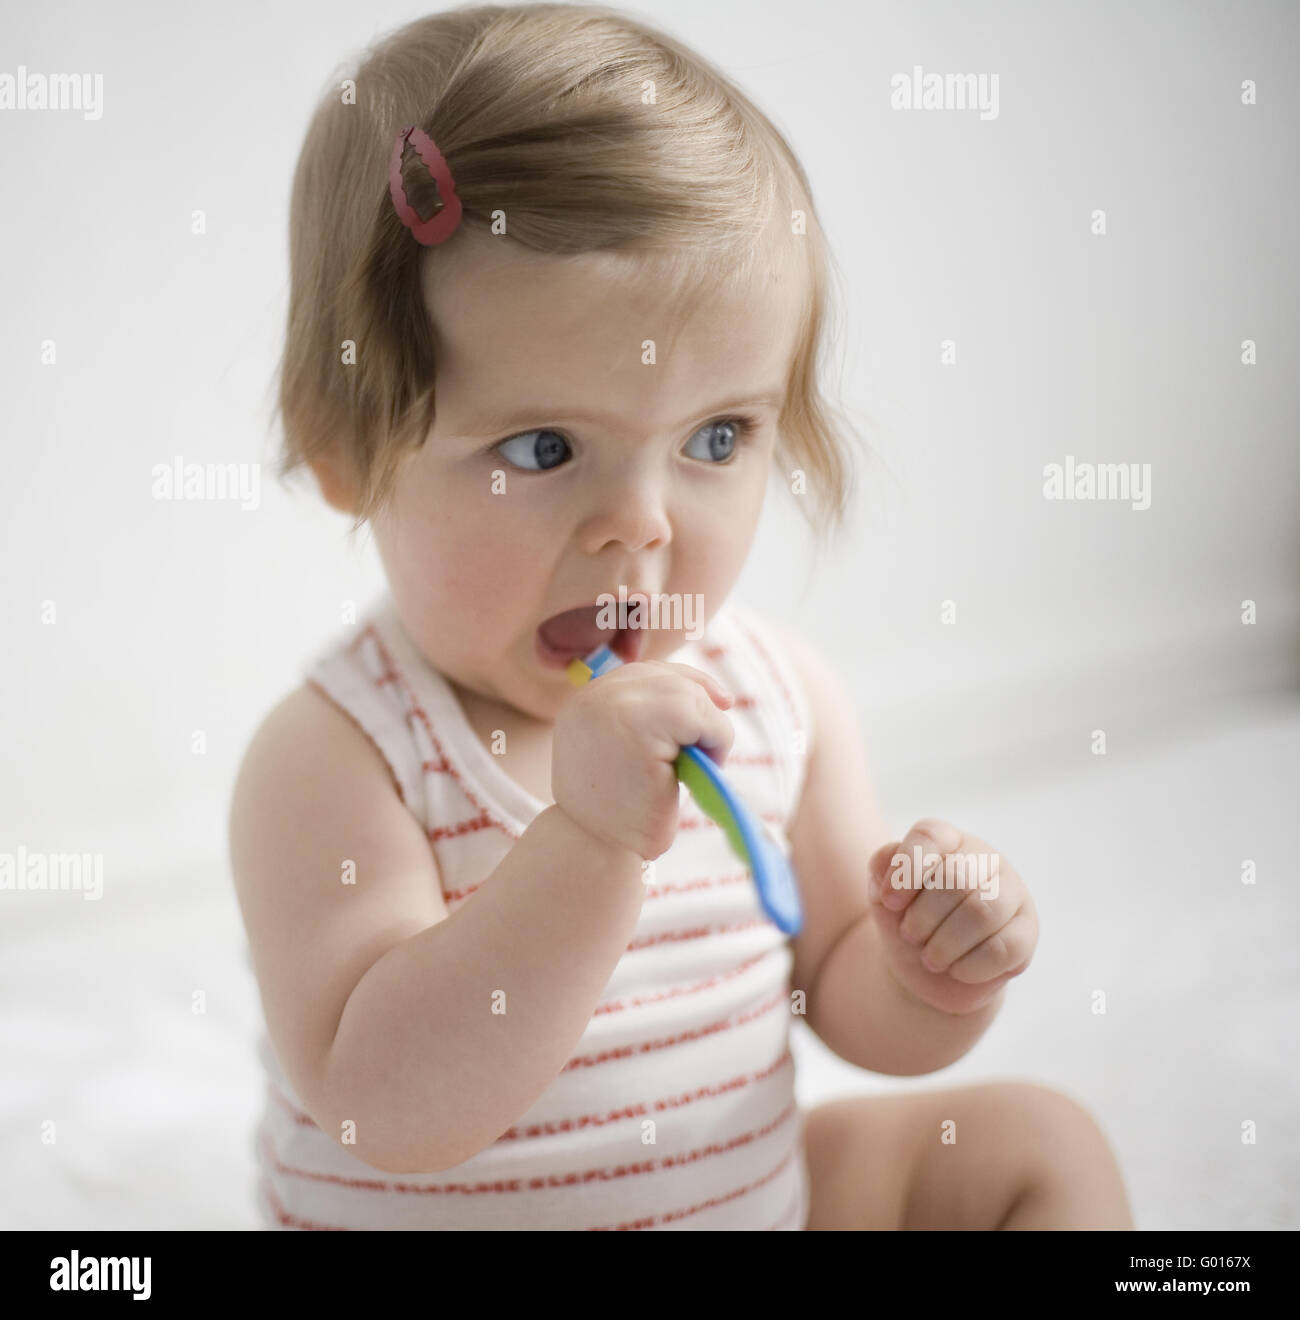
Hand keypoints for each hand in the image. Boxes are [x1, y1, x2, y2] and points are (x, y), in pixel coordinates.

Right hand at [552, 660, 735, 860]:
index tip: (720, 703)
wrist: (598, 852)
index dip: (689, 683)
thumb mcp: (625, 753)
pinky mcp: (638, 730)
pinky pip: (701, 717)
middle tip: (707, 753)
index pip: (647, 672)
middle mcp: (591, 698)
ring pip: (690, 696)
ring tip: (699, 767)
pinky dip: (716, 739)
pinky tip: (702, 769)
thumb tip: (720, 697)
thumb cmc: (619, 812)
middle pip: (670, 679)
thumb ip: (649, 719)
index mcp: (584, 702)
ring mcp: (612, 710)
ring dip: (711, 731)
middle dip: (701, 710)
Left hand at [867, 819, 1036, 1014]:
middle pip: (956, 878)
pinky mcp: (1027, 931)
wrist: (929, 969)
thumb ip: (882, 867)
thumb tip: (891, 859)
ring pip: (983, 913)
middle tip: (910, 936)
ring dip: (945, 944)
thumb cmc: (906, 920)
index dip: (907, 870)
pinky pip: (1003, 948)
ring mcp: (1012, 892)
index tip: (889, 903)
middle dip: (923, 917)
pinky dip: (969, 966)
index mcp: (948, 840)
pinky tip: (956, 969)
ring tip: (931, 957)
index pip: (930, 835)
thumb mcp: (884, 895)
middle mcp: (984, 858)